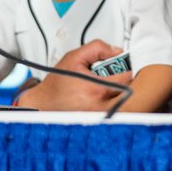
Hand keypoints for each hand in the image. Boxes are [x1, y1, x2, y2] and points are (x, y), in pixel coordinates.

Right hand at [18, 40, 133, 110]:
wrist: (42, 104)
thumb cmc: (56, 83)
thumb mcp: (74, 56)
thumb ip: (98, 48)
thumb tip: (116, 51)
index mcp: (96, 88)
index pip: (127, 78)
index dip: (128, 68)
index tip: (125, 65)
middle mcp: (100, 105)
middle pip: (129, 92)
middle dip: (127, 81)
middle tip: (119, 76)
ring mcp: (99, 116)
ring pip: (123, 104)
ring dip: (122, 94)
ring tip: (112, 86)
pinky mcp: (97, 122)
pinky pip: (115, 113)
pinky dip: (114, 104)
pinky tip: (105, 97)